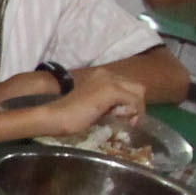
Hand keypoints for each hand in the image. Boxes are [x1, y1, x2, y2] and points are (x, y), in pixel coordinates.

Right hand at [28, 64, 150, 139]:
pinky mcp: (111, 91)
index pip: (126, 83)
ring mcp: (109, 81)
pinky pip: (134, 101)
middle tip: (128, 119)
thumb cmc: (69, 115)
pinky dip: (133, 111)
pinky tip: (126, 121)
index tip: (122, 115)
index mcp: (100, 74)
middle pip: (137, 86)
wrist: (57, 116)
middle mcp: (106, 73)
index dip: (129, 100)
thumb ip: (107, 101)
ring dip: (136, 107)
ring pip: (138, 91)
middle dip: (136, 103)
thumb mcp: (92, 103)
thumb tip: (124, 109)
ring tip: (126, 120)